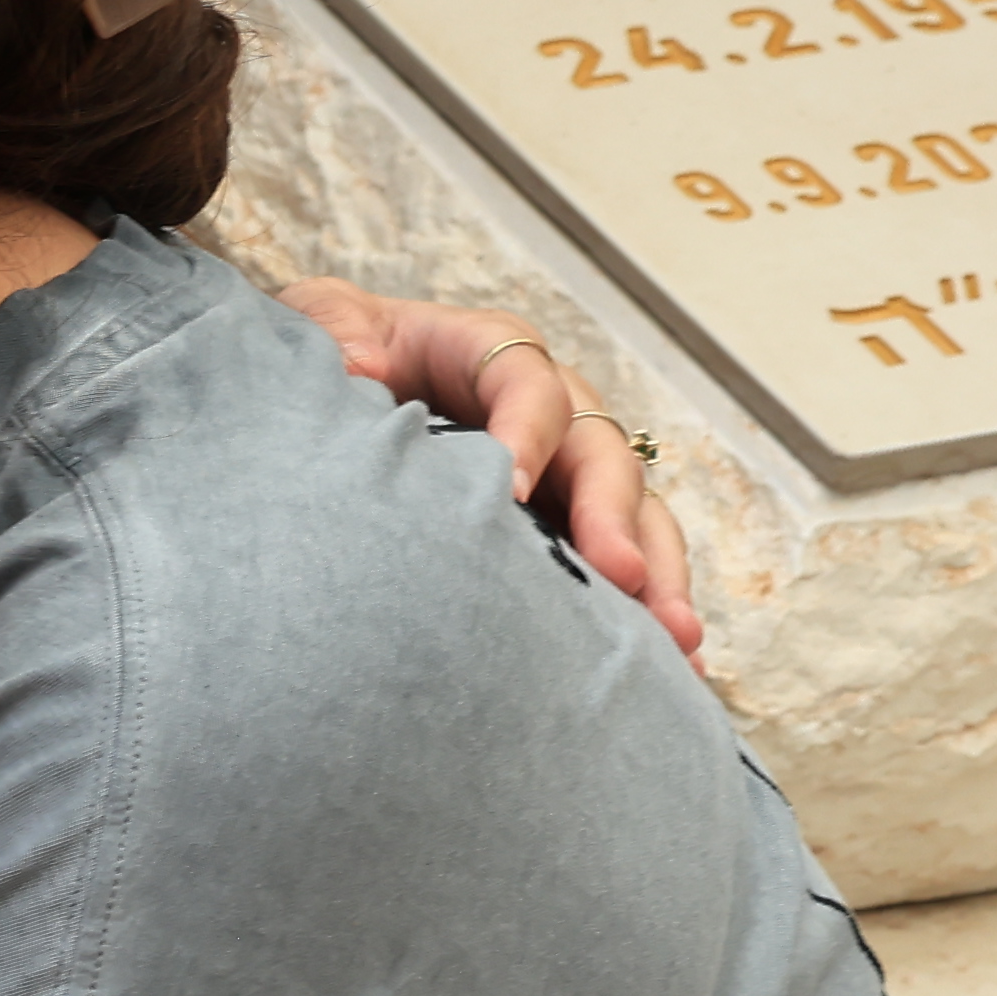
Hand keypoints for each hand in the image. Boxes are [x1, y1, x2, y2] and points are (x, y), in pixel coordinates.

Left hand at [271, 274, 708, 659]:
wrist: (328, 383)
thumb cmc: (332, 351)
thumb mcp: (321, 324)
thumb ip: (334, 337)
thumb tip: (359, 369)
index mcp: (490, 354)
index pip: (526, 384)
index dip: (526, 432)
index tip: (508, 491)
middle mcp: (548, 410)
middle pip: (601, 457)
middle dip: (614, 519)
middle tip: (623, 577)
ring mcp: (562, 473)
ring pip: (632, 518)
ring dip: (656, 578)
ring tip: (675, 640)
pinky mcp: (561, 529)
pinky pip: (618, 567)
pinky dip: (641, 616)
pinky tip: (665, 671)